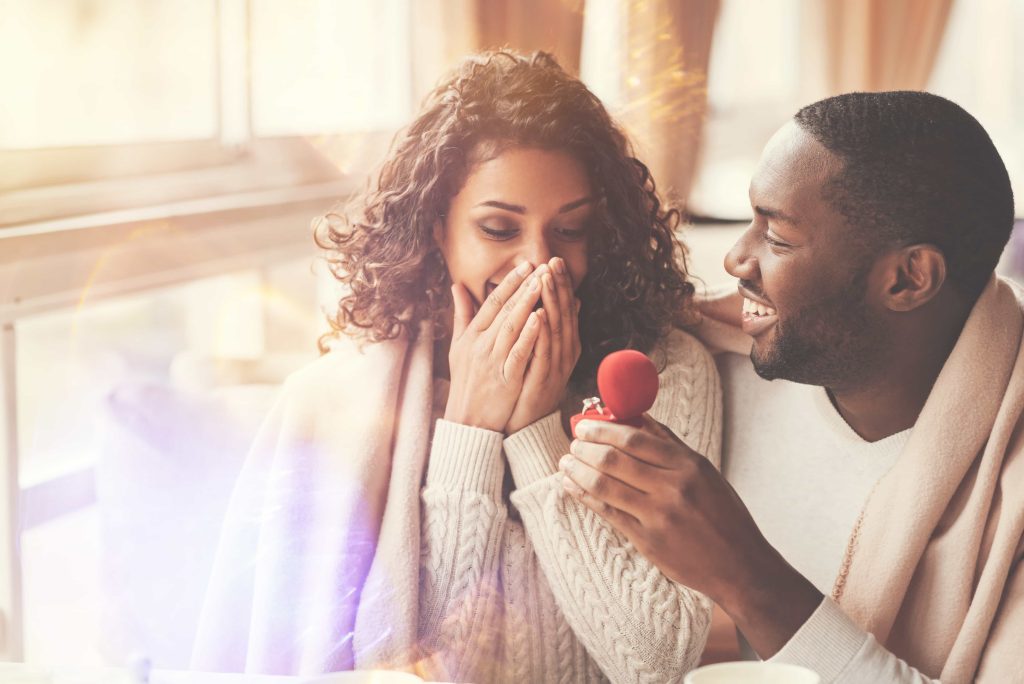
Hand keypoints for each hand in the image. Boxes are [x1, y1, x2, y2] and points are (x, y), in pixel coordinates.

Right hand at [444, 262, 544, 431]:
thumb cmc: (466, 381)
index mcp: (471, 335)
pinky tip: (541, 317)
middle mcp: (480, 345)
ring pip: (512, 327)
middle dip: (523, 287)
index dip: (509, 282)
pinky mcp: (505, 378)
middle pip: (504, 310)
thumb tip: (457, 286)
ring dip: (527, 303)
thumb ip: (462, 315)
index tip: (525, 265)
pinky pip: (518, 352)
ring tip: (542, 284)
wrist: (468, 419)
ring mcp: (492, 361)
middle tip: (540, 267)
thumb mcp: (458, 346)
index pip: (492, 302)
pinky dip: (529, 334)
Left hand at [505, 257, 580, 433]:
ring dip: (552, 302)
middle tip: (553, 261)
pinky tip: (540, 314)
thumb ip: (551, 327)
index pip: (564, 308)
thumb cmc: (530, 385)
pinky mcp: (544, 379)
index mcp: (564, 344)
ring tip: (546, 278)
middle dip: (558, 286)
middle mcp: (564, 352)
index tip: (553, 261)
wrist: (526, 423)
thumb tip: (567, 301)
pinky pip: (544, 352)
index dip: (561, 284)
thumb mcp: (542, 352)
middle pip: (564, 313)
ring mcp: (556, 366)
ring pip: (557, 328)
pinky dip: (543, 333)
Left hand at [559, 416, 822, 656]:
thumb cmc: (723, 515)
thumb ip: (670, 445)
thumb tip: (639, 418)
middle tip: (572, 443)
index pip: (634, 439)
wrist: (739, 566)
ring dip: (578, 471)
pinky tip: (572, 487)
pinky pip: (607, 513)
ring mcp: (658, 516)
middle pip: (614, 460)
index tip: (585, 426)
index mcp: (688, 466)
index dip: (603, 429)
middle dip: (585, 449)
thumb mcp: (705, 472)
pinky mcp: (647, 541)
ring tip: (565, 463)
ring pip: (605, 486)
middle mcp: (672, 488)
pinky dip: (584, 497)